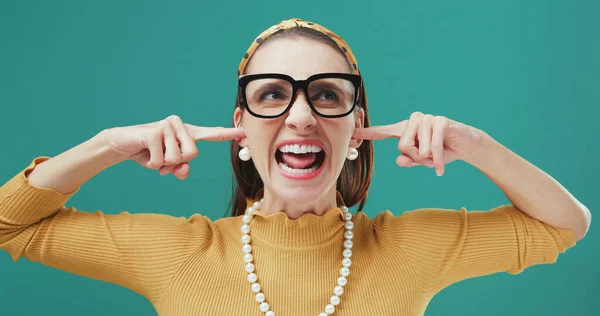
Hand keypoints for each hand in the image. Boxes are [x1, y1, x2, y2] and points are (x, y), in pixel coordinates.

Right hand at [101, 115, 244, 179]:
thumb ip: (180, 168)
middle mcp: (179, 124)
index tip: (244, 133)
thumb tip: (184, 169)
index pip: (210, 134)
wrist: (121, 145)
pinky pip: (161, 160)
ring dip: (162, 164)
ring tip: (152, 153)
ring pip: (176, 159)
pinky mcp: (154, 131)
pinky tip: (145, 152)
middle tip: (162, 157)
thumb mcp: (168, 165)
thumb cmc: (149, 153)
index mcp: (187, 132)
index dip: (227, 134)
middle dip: (177, 163)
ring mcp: (167, 126)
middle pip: (192, 154)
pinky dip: (152, 164)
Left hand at [353, 112, 485, 175]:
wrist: (466, 147)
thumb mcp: (423, 161)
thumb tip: (399, 161)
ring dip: (428, 160)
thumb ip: (409, 160)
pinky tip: (440, 168)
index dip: (369, 133)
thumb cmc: (441, 152)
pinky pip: (432, 146)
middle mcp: (414, 121)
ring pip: (417, 147)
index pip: (384, 131)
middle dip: (416, 158)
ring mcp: (427, 119)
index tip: (354, 133)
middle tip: (427, 160)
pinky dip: (437, 161)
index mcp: (406, 129)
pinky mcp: (441, 121)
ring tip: (436, 159)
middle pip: (402, 145)